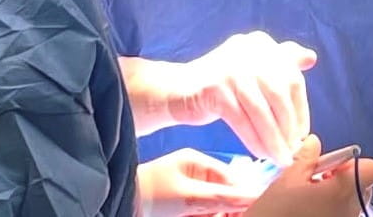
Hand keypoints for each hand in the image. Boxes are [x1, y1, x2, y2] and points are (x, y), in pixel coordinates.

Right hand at [122, 32, 316, 163]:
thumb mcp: (253, 69)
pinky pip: (241, 119)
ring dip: (273, 139)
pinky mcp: (215, 87)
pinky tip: (259, 153)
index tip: (302, 133)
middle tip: (292, 150)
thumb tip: (310, 58)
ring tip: (279, 158)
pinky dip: (253, 139)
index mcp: (261, 43)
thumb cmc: (222, 85)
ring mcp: (230, 67)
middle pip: (279, 93)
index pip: (292, 78)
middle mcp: (248, 50)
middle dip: (288, 126)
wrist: (177, 89)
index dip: (300, 108)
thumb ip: (281, 63)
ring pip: (261, 110)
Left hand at [137, 148, 260, 216]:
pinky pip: (201, 212)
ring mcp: (186, 191)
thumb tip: (253, 195)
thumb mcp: (189, 197)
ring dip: (217, 213)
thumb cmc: (151, 194)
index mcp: (197, 161)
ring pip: (213, 205)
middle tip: (235, 215)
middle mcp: (194, 174)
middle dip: (230, 207)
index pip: (230, 177)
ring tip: (215, 216)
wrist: (118, 202)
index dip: (243, 194)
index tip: (253, 206)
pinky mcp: (180, 206)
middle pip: (223, 193)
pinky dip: (206, 216)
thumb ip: (221, 197)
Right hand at [244, 135, 372, 216]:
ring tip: (306, 200)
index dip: (354, 163)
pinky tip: (306, 213)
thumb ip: (307, 158)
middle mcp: (351, 211)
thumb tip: (314, 142)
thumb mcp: (288, 179)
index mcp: (344, 191)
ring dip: (335, 197)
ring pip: (351, 205)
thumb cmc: (276, 212)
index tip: (330, 166)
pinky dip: (329, 212)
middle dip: (344, 180)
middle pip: (364, 188)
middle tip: (315, 181)